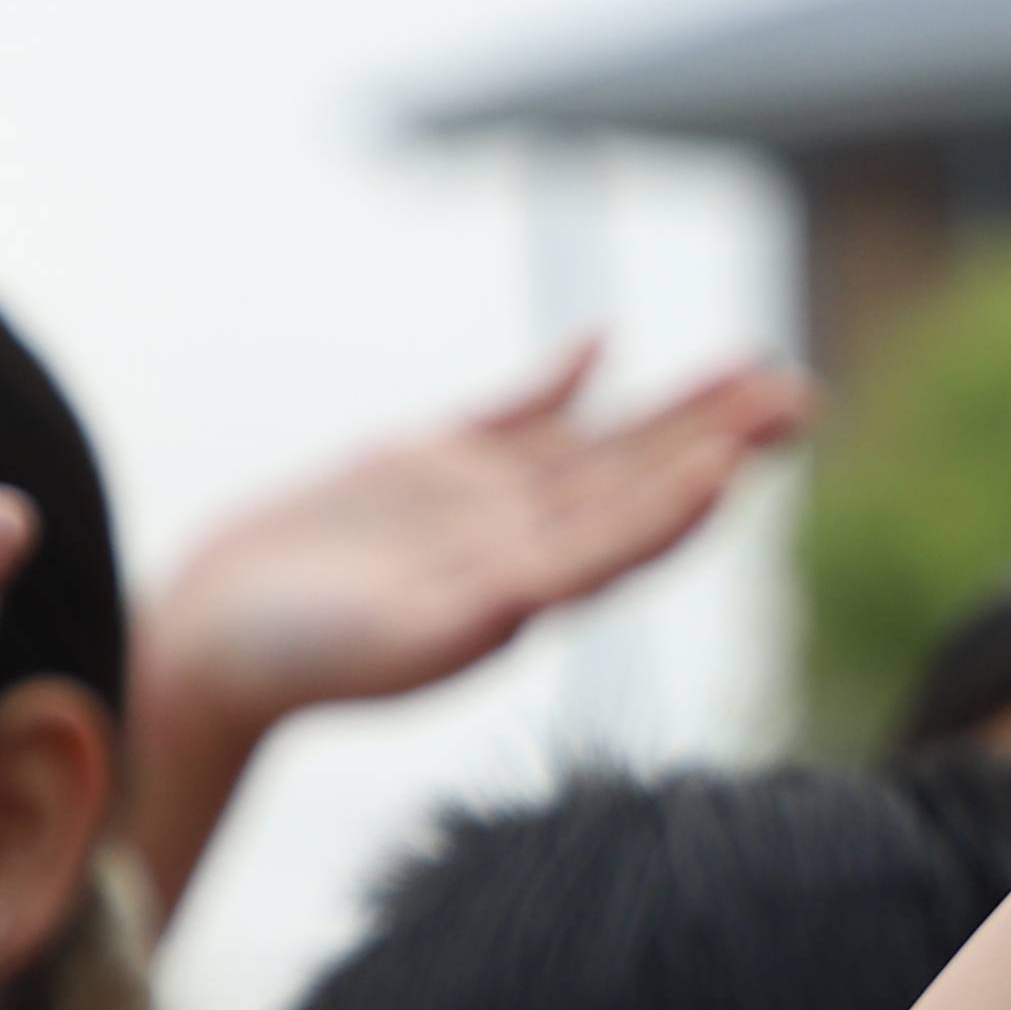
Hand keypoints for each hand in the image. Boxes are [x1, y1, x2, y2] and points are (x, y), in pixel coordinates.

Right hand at [123, 344, 810, 908]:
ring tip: (756, 368)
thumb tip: (529, 603)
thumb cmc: (288, 664)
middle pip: (639, 481)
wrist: (208, 650)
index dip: (681, 501)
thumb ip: (457, 623)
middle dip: (721, 437)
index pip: (624, 541)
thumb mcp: (379, 647)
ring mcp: (477, 507)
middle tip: (802, 394)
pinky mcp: (423, 472)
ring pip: (600, 444)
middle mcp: (517, 546)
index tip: (740, 461)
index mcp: (520, 595)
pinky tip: (605, 346)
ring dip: (677, 409)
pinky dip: (561, 382)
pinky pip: (511, 418)